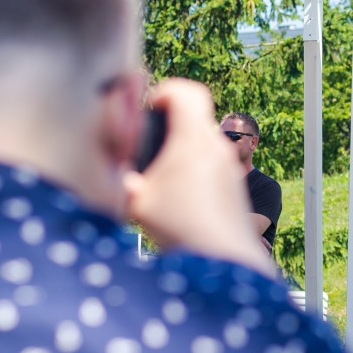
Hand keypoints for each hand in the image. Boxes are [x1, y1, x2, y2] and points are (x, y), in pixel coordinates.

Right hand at [123, 79, 276, 276]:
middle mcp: (217, 148)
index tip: (149, 108)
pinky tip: (180, 193)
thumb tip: (117, 174)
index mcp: (194, 141)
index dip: (166, 91)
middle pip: (196, 116)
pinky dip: (196, 167)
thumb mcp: (138, 204)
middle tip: (150, 142)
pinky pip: (213, 161)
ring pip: (205, 140)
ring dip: (184, 147)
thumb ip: (123, 181)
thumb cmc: (183, 229)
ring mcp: (231, 166)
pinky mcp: (236, 184)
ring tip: (162, 173)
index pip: (188, 92)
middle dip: (171, 123)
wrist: (226, 261)